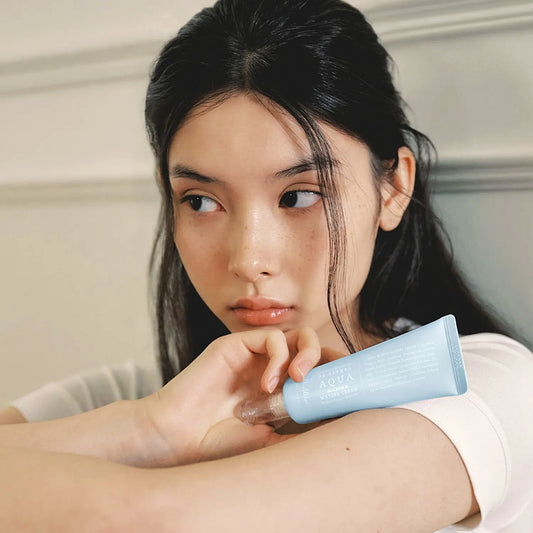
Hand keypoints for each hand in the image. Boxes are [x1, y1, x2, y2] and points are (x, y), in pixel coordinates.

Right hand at [136, 327, 331, 466]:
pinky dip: (278, 357)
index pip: (318, 371)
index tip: (352, 390)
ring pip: (298, 335)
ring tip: (300, 380)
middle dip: (329, 360)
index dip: (337, 375)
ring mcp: (255, 356)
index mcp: (281, 390)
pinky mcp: (237, 345)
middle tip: (330, 382)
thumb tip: (341, 428)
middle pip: (314, 348)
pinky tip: (267, 384)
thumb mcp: (271, 441)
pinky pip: (270, 338)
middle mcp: (271, 369)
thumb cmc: (219, 445)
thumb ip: (301, 430)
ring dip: (307, 354)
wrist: (178, 440)